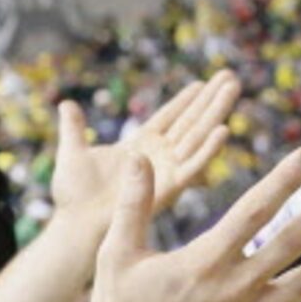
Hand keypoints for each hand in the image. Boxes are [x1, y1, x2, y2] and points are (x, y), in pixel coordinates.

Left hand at [47, 72, 242, 234]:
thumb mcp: (72, 152)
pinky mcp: (168, 189)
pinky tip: (224, 130)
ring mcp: (165, 171)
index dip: (185, 100)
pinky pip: (192, 167)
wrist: (75, 226)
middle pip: (190, 122)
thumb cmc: (74, 197)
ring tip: (234, 87)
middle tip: (231, 75)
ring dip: (216, 112)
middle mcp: (158, 157)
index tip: (202, 83)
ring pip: (197, 136)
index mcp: (139, 146)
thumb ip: (73, 128)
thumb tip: (66, 104)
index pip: (168, 117)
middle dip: (210, 100)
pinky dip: (208, 150)